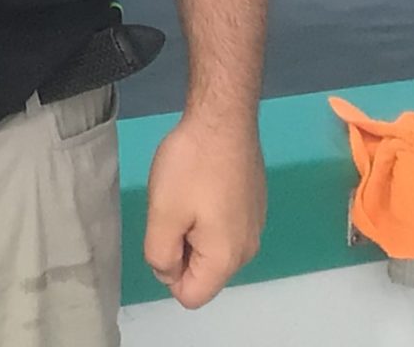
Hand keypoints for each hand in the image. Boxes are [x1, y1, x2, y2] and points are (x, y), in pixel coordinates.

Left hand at [141, 108, 265, 307]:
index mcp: (226, 258)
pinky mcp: (253, 204)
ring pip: (212, 248)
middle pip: (203, 272)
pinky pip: (223, 227)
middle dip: (180, 248)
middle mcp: (247, 249)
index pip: (191, 295)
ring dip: (192, 229)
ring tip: (186, 193)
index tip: (164, 233)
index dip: (168, 272)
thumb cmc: (192, 166)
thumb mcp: (163, 213)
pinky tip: (202, 182)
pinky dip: (207, 213)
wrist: (224, 118)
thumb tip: (168, 272)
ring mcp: (253, 225)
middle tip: (173, 208)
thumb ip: (160, 255)